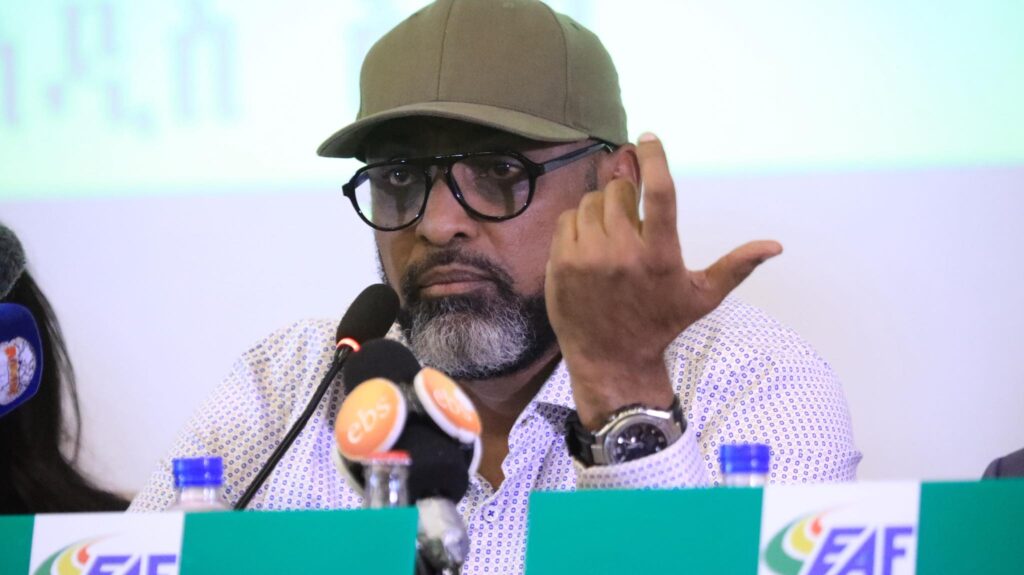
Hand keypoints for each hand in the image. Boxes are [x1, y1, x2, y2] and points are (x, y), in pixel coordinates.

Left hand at [545, 132, 781, 428]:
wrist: (611, 358)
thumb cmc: (660, 324)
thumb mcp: (702, 297)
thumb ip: (736, 266)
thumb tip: (776, 246)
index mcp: (660, 255)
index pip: (658, 192)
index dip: (654, 158)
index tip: (647, 137)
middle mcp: (622, 252)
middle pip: (619, 191)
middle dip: (625, 194)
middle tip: (630, 218)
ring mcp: (587, 257)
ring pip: (590, 201)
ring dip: (601, 208)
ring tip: (610, 235)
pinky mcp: (561, 263)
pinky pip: (566, 219)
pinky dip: (577, 223)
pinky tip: (589, 245)